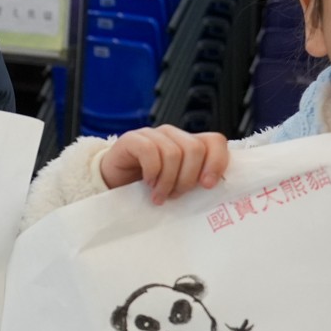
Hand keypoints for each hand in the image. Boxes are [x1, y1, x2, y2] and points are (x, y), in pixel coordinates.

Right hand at [99, 126, 230, 203]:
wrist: (113, 184)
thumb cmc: (148, 187)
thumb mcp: (177, 185)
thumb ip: (195, 181)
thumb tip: (213, 188)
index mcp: (189, 144)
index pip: (215, 141)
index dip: (216, 162)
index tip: (208, 185)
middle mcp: (173, 135)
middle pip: (195, 149)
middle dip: (187, 178)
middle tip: (175, 195)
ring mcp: (152, 134)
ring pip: (173, 153)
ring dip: (167, 181)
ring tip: (159, 195)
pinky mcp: (132, 139)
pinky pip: (150, 152)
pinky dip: (152, 172)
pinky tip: (147, 183)